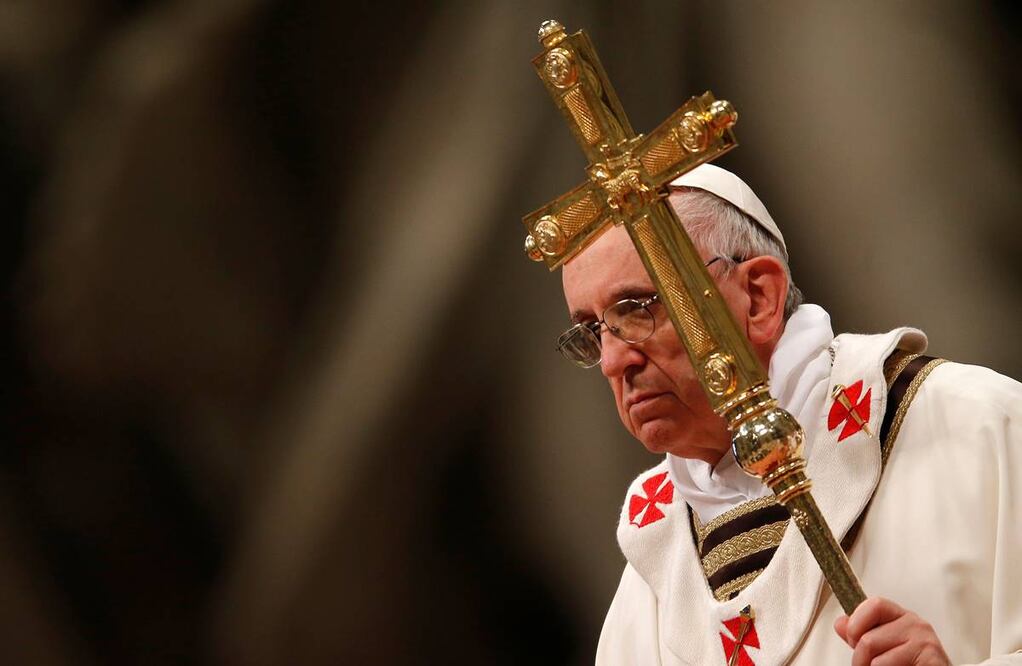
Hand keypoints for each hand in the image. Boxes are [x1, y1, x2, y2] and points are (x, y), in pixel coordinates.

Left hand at [833, 596, 950, 665]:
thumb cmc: (911, 664)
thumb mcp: (883, 647)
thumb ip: (862, 635)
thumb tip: (840, 623)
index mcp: (903, 617)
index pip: (874, 605)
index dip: (856, 624)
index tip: (852, 640)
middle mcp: (916, 625)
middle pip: (867, 638)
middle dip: (859, 659)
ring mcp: (925, 641)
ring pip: (875, 656)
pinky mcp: (931, 658)